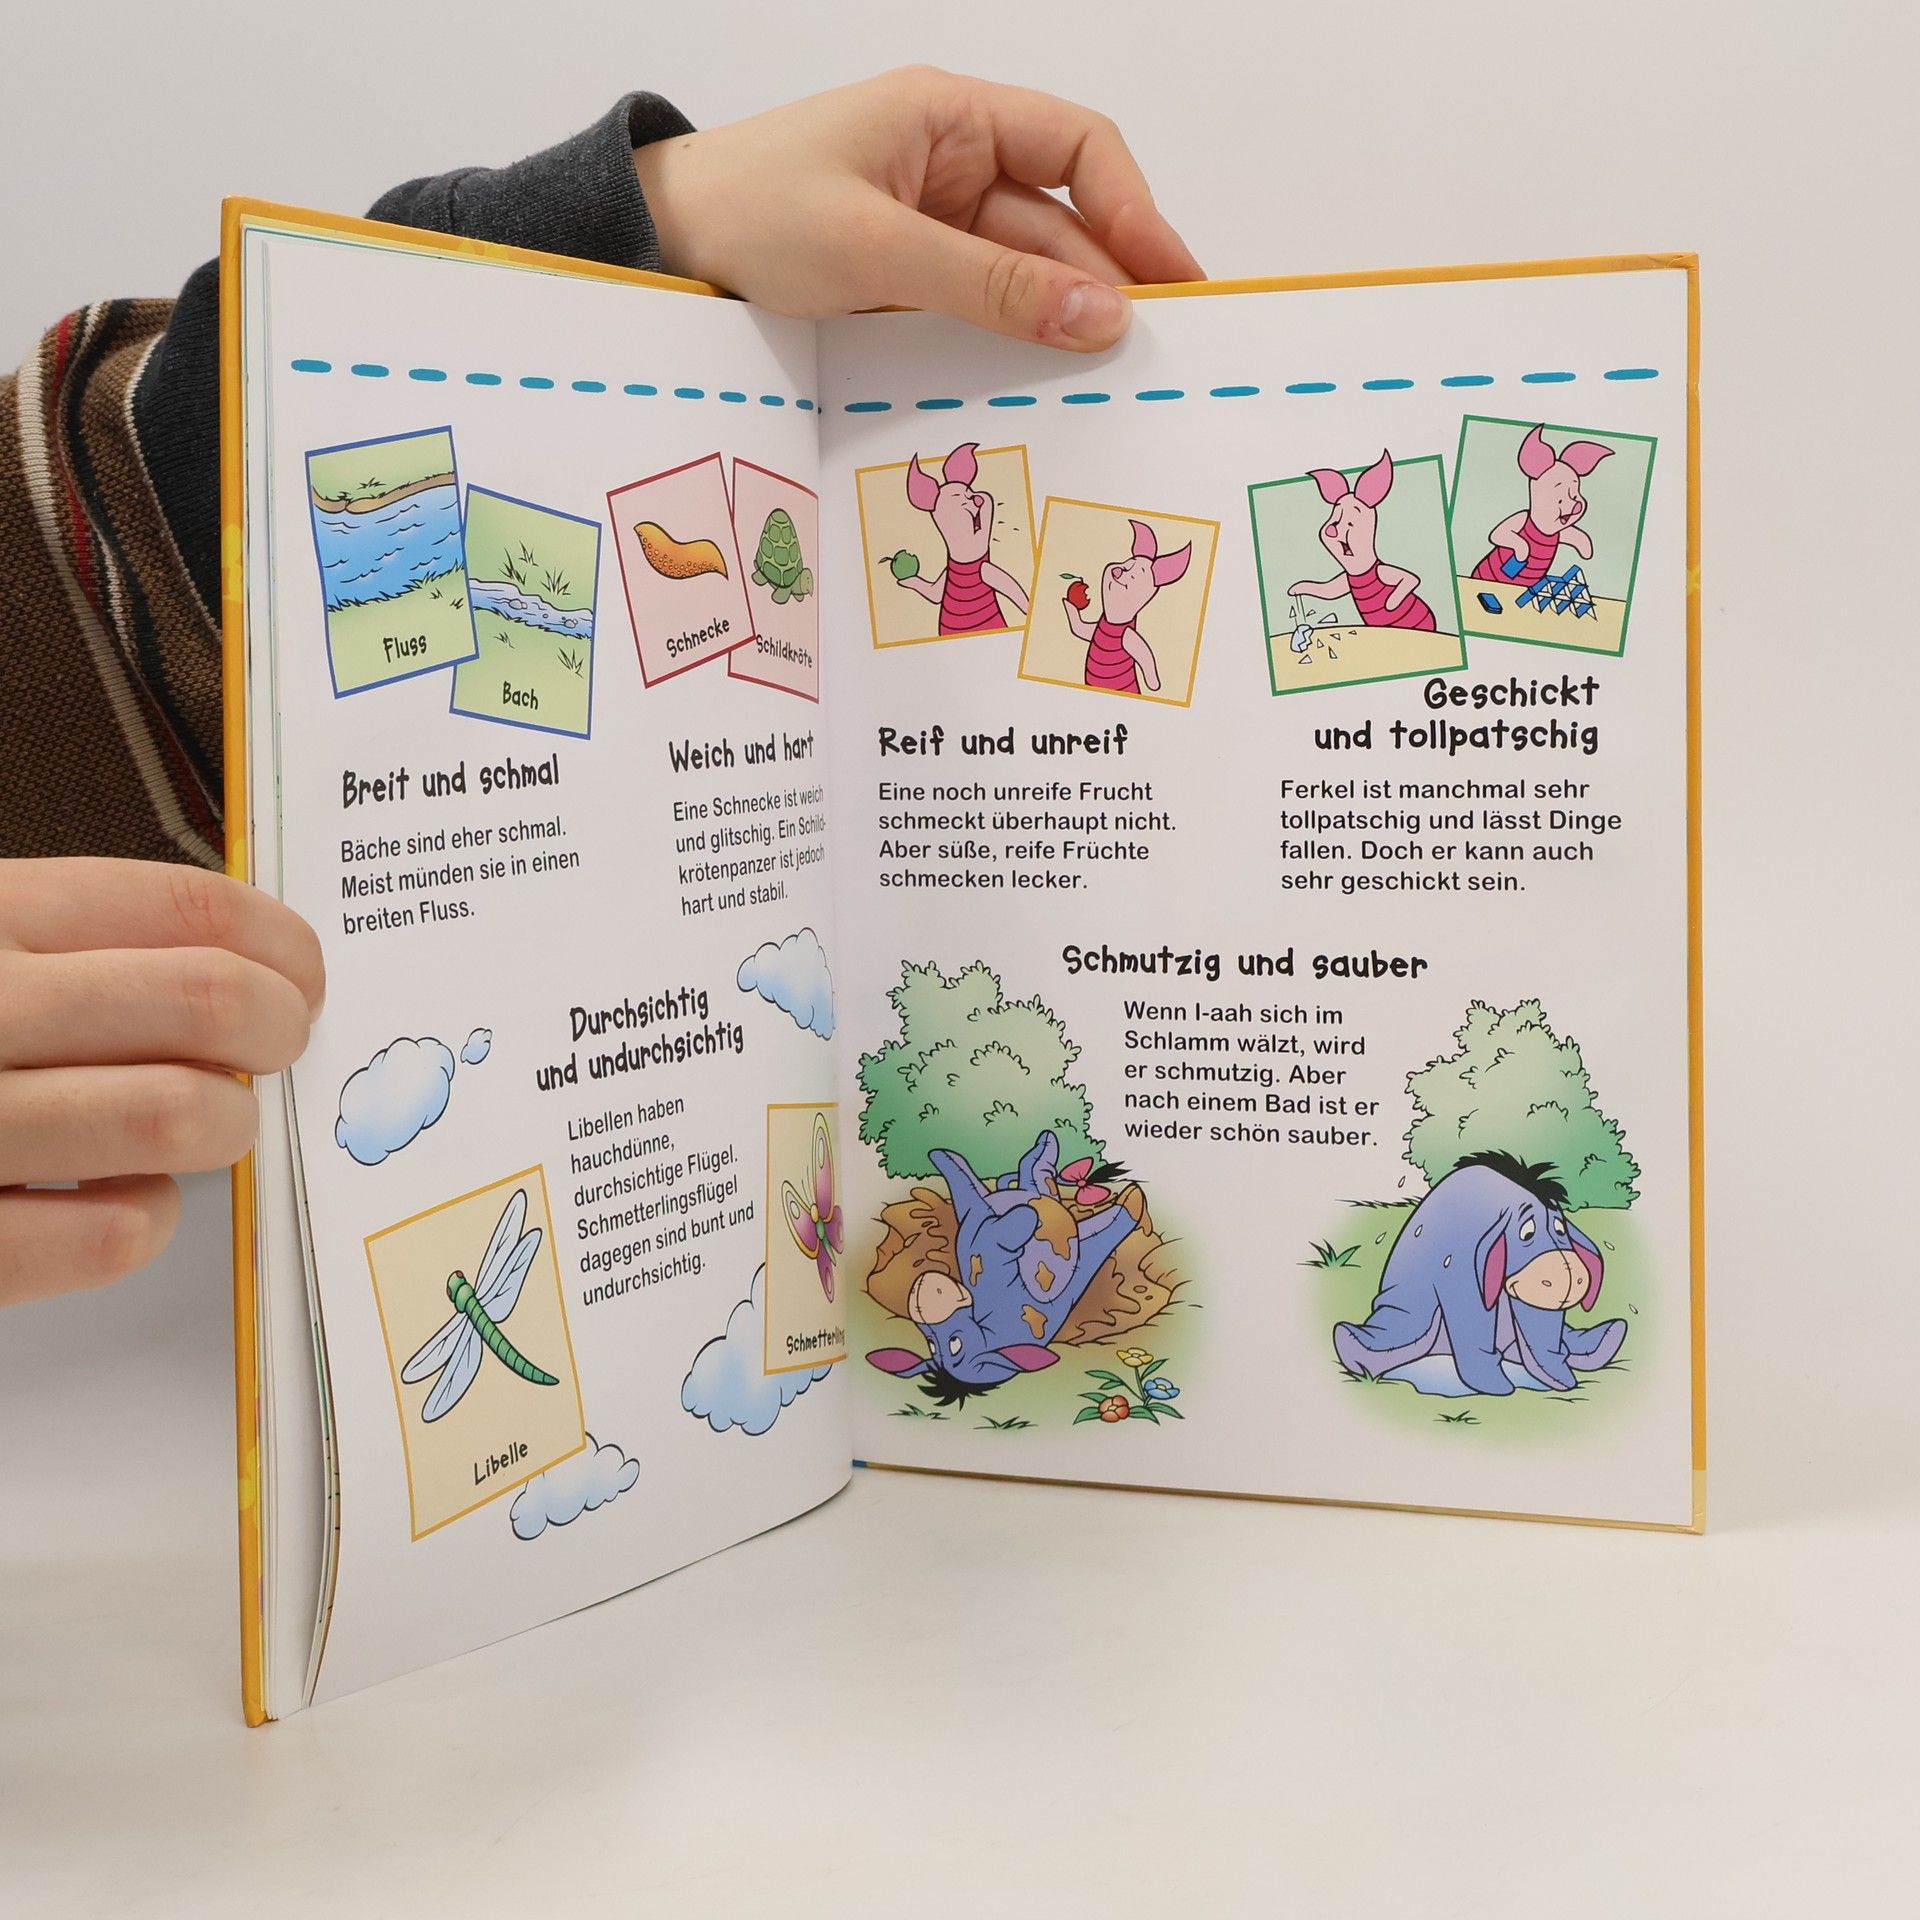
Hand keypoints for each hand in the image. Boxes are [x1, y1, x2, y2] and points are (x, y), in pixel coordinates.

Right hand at [0, 860, 323, 1305]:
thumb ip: (77, 943)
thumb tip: (246, 962)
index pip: (186, 906)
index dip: (281, 944)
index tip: (303, 975)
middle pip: (208, 1001)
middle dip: (276, 1030)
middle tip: (275, 1049)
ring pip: (176, 1116)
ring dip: (224, 1125)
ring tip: (206, 1122)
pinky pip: (111, 1235)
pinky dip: (147, 1219)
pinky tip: (123, 1201)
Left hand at [634, 67, 1203, 350]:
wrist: (659, 250)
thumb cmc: (749, 214)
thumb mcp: (876, 247)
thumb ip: (992, 285)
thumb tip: (1103, 316)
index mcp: (950, 119)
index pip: (1077, 147)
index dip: (1135, 211)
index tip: (1171, 284)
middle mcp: (951, 168)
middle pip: (1060, 225)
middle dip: (1106, 286)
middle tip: (1153, 361)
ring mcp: (932, 231)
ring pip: (1025, 280)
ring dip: (1060, 328)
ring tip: (1106, 389)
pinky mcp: (909, 287)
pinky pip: (981, 315)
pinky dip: (1011, 348)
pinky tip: (1039, 390)